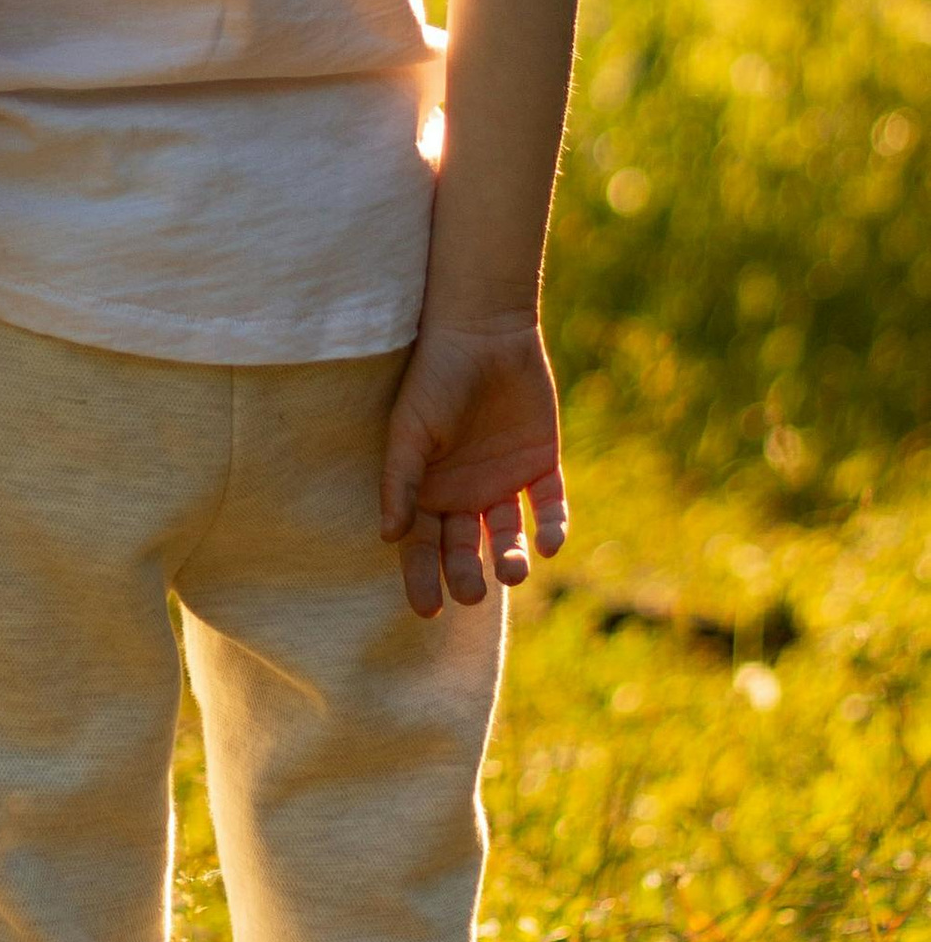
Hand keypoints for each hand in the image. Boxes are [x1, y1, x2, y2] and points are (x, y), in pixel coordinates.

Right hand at [380, 316, 566, 618]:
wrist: (484, 331)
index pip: (421, 546)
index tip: (426, 610)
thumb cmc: (435, 378)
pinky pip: (549, 506)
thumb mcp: (409, 431)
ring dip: (511, 557)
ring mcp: (504, 481)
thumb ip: (400, 482)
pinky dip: (552, 527)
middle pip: (464, 548)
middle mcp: (465, 493)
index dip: (421, 578)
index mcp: (428, 489)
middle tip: (473, 593)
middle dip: (466, 574)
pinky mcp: (542, 465)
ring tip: (511, 569)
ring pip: (509, 535)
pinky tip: (548, 543)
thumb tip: (389, 537)